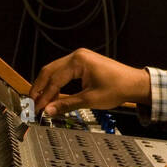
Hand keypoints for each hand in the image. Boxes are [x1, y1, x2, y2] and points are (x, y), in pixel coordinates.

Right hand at [29, 48, 150, 116]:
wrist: (135, 84)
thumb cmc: (119, 87)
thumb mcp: (90, 100)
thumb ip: (67, 105)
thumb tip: (49, 110)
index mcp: (78, 61)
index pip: (54, 79)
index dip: (44, 96)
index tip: (37, 109)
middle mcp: (77, 56)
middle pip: (49, 71)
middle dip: (39, 88)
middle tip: (32, 104)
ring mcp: (80, 59)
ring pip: (54, 71)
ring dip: (46, 86)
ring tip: (39, 101)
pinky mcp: (83, 64)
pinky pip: (63, 73)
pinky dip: (56, 84)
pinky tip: (52, 95)